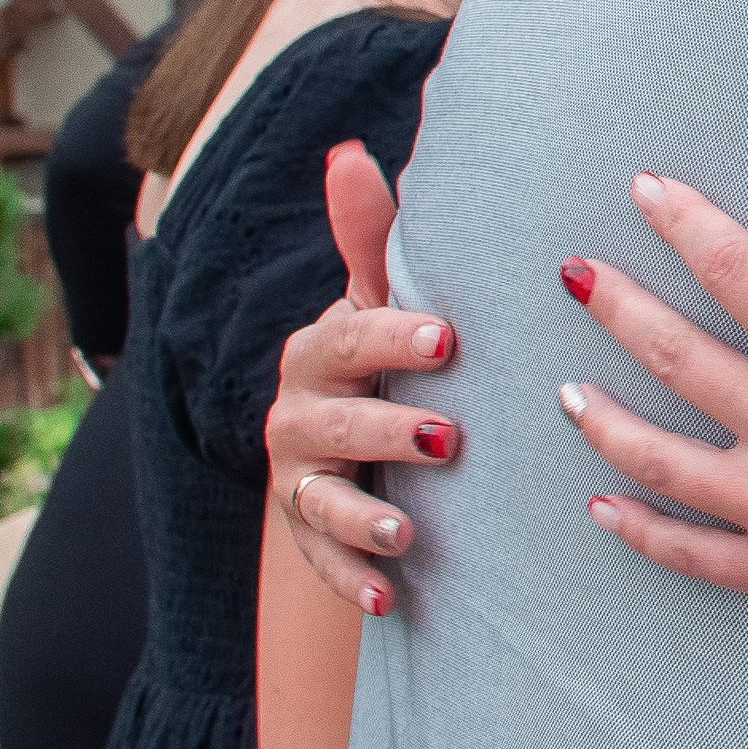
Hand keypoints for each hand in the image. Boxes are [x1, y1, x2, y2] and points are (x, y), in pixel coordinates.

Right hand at [263, 141, 458, 614]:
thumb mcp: (376, 302)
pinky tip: (392, 597)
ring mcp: (299, 479)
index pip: (350, 339)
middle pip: (336, 423)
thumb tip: (348, 152)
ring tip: (409, 527)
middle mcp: (298, 414)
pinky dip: (354, 579)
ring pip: (323, 499)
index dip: (393, 338)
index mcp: (320, 351)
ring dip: (365, 515)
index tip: (448, 338)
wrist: (346, 442)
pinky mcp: (310, 535)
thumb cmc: (379, 357)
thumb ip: (367, 237)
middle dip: (387, 429)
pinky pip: (325, 563)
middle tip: (447, 437)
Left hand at [565, 161, 747, 692]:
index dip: (684, 223)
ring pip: (655, 455)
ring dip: (601, 419)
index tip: (645, 191)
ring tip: (565, 393)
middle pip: (671, 353)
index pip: (733, 269)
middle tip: (575, 276)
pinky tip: (604, 511)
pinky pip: (687, 552)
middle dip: (615, 305)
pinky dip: (637, 531)